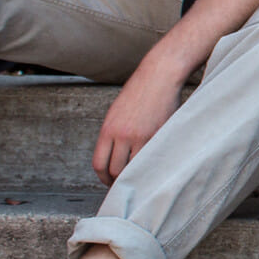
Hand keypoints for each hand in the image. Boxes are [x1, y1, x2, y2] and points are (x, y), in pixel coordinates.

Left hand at [94, 59, 185, 184]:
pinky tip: (152, 163)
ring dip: (135, 174)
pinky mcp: (159, 134)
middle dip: (118, 180)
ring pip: (134, 167)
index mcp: (108, 129)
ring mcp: (141, 135)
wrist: (159, 76)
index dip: (103, 178)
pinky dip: (150, 163)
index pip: (99, 164)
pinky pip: (151, 157)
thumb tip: (113, 157)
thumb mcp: (116, 113)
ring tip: (138, 176)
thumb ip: (112, 135)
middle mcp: (122, 134)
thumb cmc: (139, 92)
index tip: (108, 182)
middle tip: (124, 183)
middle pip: (115, 170)